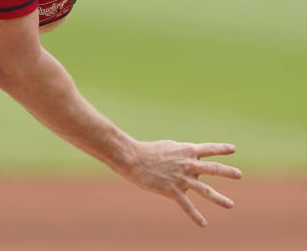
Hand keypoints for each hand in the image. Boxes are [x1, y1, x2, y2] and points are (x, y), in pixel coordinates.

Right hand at [123, 140, 241, 225]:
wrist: (133, 158)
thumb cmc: (148, 151)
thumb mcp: (169, 148)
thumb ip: (182, 155)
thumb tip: (192, 163)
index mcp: (186, 151)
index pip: (208, 149)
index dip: (221, 149)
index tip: (233, 149)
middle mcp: (188, 164)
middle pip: (213, 168)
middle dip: (227, 172)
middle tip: (239, 174)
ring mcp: (182, 178)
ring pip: (205, 190)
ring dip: (219, 199)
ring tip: (231, 205)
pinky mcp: (172, 191)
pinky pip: (187, 206)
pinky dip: (195, 216)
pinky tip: (203, 224)